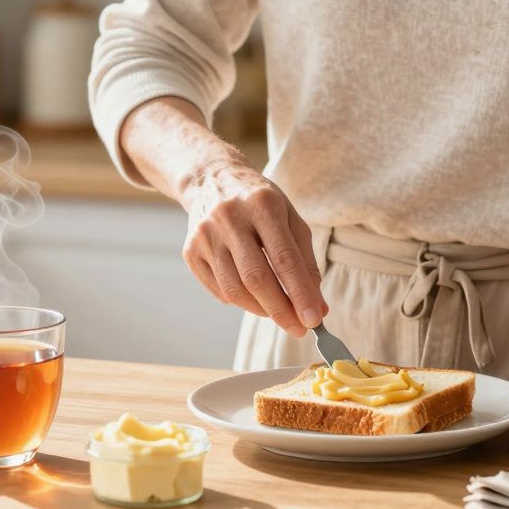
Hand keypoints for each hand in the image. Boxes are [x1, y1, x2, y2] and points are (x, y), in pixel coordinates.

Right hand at [178, 158, 327, 337]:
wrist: (212, 180)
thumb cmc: (259, 203)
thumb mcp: (290, 218)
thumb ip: (306, 261)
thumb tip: (318, 307)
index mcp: (262, 204)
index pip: (284, 258)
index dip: (301, 293)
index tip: (314, 319)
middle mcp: (229, 217)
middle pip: (256, 278)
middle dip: (280, 310)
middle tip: (298, 328)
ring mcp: (205, 235)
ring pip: (234, 289)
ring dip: (261, 309)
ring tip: (278, 312)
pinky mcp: (190, 251)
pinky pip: (218, 289)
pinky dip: (240, 301)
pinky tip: (252, 296)